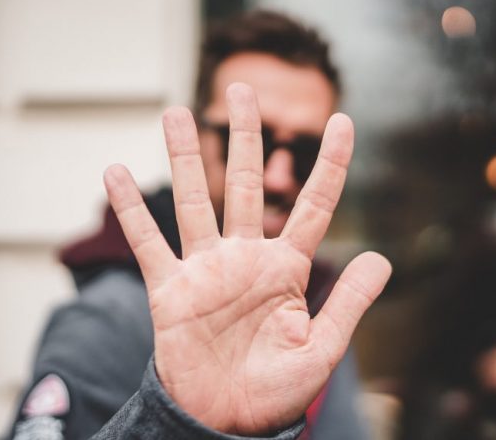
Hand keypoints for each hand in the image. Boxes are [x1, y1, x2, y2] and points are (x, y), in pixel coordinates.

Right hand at [103, 83, 390, 434]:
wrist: (226, 422)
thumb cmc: (276, 393)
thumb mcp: (321, 349)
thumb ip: (348, 302)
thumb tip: (382, 257)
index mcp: (285, 268)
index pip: (314, 206)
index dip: (332, 164)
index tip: (345, 120)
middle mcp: (244, 258)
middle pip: (245, 184)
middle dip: (245, 137)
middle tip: (243, 89)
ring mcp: (204, 270)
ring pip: (192, 201)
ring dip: (183, 156)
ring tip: (174, 111)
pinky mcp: (169, 289)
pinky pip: (147, 242)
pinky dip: (131, 209)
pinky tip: (114, 171)